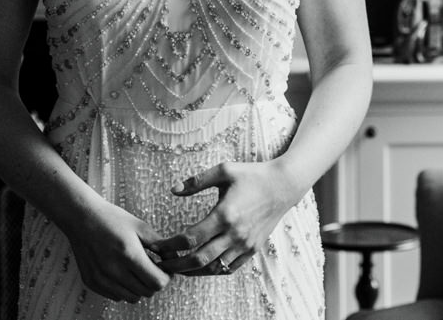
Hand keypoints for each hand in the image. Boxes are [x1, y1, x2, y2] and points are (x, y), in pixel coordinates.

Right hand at [62, 199, 169, 301]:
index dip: (166, 277)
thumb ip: (160, 245)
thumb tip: (174, 259)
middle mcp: (114, 271)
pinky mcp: (92, 282)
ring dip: (139, 288)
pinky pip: (116, 296)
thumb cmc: (112, 219)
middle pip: (146, 292)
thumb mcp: (140, 227)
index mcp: (129, 255)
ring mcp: (101, 279)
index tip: (165, 268)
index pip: (157, 282)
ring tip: (137, 270)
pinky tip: (122, 272)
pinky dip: (124, 289)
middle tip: (153, 268)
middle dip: (154, 282)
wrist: (82, 217)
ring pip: (132, 298)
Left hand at [149, 160, 304, 275]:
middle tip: (161, 264)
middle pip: (199, 259)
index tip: (158, 245)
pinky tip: (202, 265)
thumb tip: (174, 189)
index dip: (170, 245)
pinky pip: (229, 268)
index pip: (190, 238)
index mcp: (225, 214)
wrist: (284, 185)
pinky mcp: (252, 249)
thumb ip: (197, 181)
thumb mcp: (225, 170)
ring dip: (193, 271)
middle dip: (176, 265)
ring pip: (213, 268)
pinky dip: (213, 270)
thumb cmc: (253, 175)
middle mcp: (235, 233)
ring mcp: (245, 244)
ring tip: (178, 267)